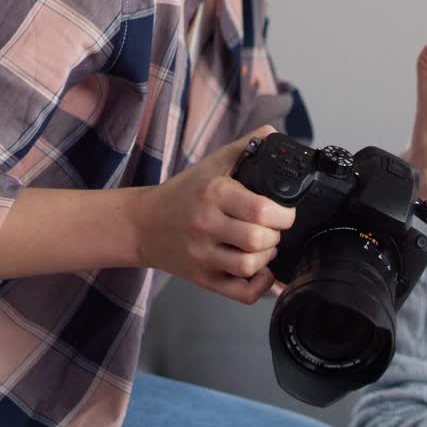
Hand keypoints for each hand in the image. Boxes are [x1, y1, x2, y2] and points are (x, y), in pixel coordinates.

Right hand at [136, 125, 294, 303]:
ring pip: (248, 266)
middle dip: (276, 235)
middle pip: (258, 240)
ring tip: (263, 246)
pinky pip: (240, 293)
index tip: (285, 212)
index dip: (283, 214)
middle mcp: (206, 225)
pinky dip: (259, 286)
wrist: (142, 224)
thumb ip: (245, 146)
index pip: (260, 209)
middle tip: (272, 229)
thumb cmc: (183, 193)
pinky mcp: (202, 278)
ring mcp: (202, 255)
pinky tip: (259, 271)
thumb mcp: (212, 164)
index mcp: (214, 194)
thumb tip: (274, 133)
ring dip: (266, 258)